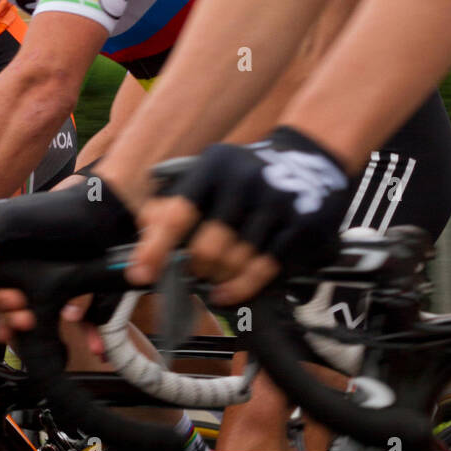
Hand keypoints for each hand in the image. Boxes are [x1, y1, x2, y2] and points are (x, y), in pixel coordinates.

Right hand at [0, 179, 137, 331]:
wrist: (100, 218)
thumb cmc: (54, 213)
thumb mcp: (13, 221)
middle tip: (16, 304)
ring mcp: (18, 274)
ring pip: (2, 307)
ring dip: (11, 319)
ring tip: (30, 318)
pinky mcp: (40, 289)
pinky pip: (29, 313)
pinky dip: (32, 325)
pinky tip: (36, 329)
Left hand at [130, 127, 351, 303]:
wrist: (310, 158)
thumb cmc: (247, 175)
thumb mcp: (211, 174)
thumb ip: (176, 202)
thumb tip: (144, 232)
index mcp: (215, 165)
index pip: (178, 213)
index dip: (156, 248)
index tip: (140, 273)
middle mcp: (245, 181)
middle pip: (207, 249)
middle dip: (196, 269)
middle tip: (196, 272)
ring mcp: (276, 203)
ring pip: (235, 263)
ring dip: (220, 279)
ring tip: (217, 277)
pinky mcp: (301, 225)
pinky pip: (264, 269)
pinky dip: (243, 287)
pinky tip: (230, 291)